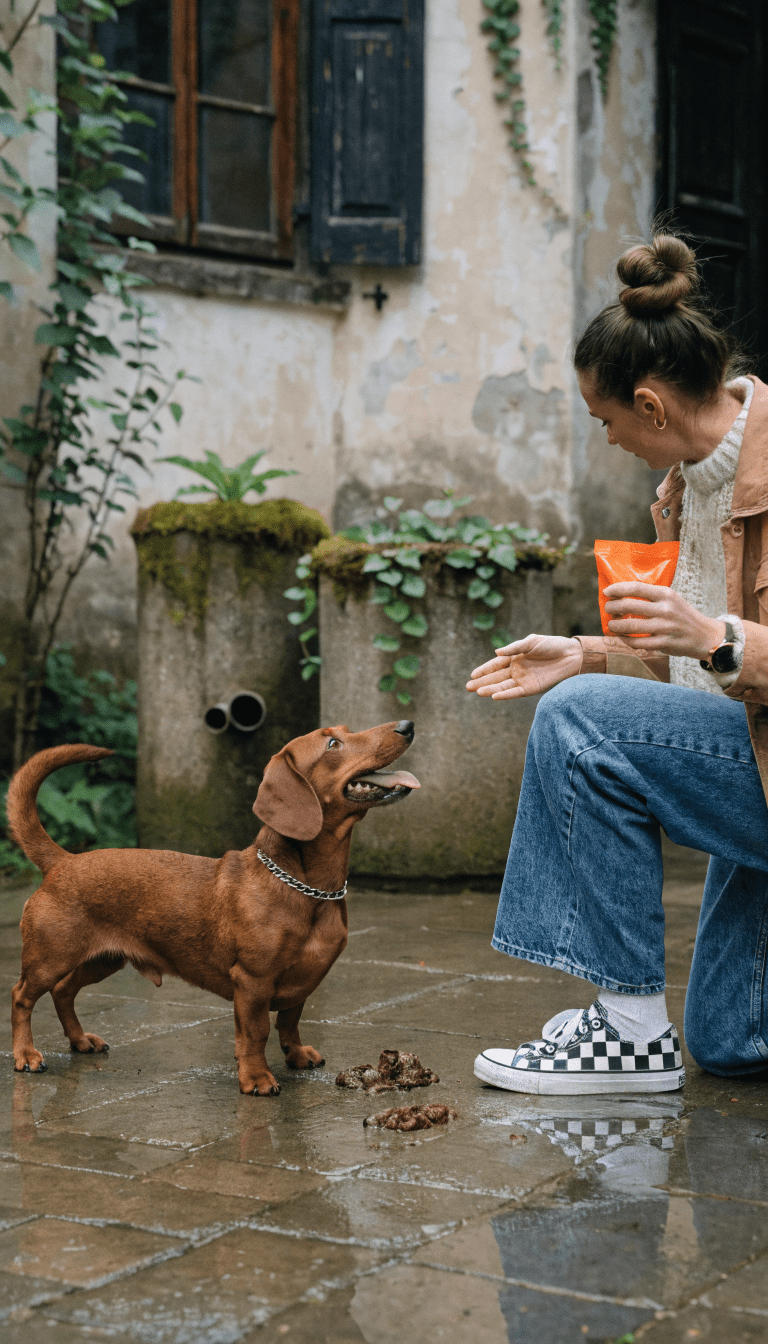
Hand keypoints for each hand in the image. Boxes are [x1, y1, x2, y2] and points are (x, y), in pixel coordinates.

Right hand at [466, 634, 582, 699]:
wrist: (571, 655)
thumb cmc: (552, 645)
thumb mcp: (531, 642)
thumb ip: (514, 648)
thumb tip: (496, 653)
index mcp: (515, 657)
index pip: (495, 665)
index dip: (484, 670)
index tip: (472, 675)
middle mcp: (517, 670)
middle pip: (496, 677)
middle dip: (482, 682)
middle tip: (468, 687)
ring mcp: (523, 680)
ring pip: (503, 686)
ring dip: (490, 689)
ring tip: (477, 692)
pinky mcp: (532, 688)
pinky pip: (515, 692)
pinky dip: (505, 694)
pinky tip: (494, 696)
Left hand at [604, 582, 724, 657]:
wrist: (705, 635)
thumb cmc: (682, 615)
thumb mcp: (671, 599)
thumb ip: (651, 596)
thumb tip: (621, 595)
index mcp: (666, 594)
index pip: (636, 588)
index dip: (617, 589)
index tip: (607, 592)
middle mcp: (665, 609)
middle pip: (628, 606)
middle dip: (612, 608)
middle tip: (608, 609)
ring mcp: (664, 627)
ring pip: (629, 626)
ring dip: (615, 626)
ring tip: (611, 625)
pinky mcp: (663, 643)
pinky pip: (637, 643)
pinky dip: (625, 640)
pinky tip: (621, 637)